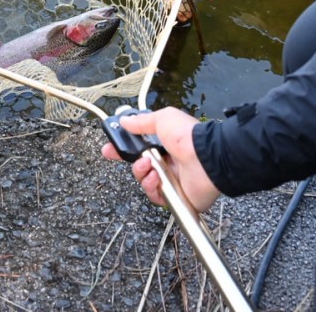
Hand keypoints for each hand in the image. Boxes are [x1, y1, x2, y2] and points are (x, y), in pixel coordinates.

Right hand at [101, 107, 220, 211]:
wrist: (206, 158)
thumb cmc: (186, 136)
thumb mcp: (162, 119)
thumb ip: (142, 122)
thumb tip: (124, 121)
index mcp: (164, 144)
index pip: (138, 148)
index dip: (123, 149)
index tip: (109, 149)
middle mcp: (167, 162)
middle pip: (139, 166)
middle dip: (130, 161)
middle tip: (122, 156)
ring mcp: (171, 180)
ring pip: (144, 180)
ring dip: (141, 172)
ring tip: (149, 165)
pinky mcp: (174, 196)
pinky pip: (154, 196)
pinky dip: (151, 187)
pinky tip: (156, 178)